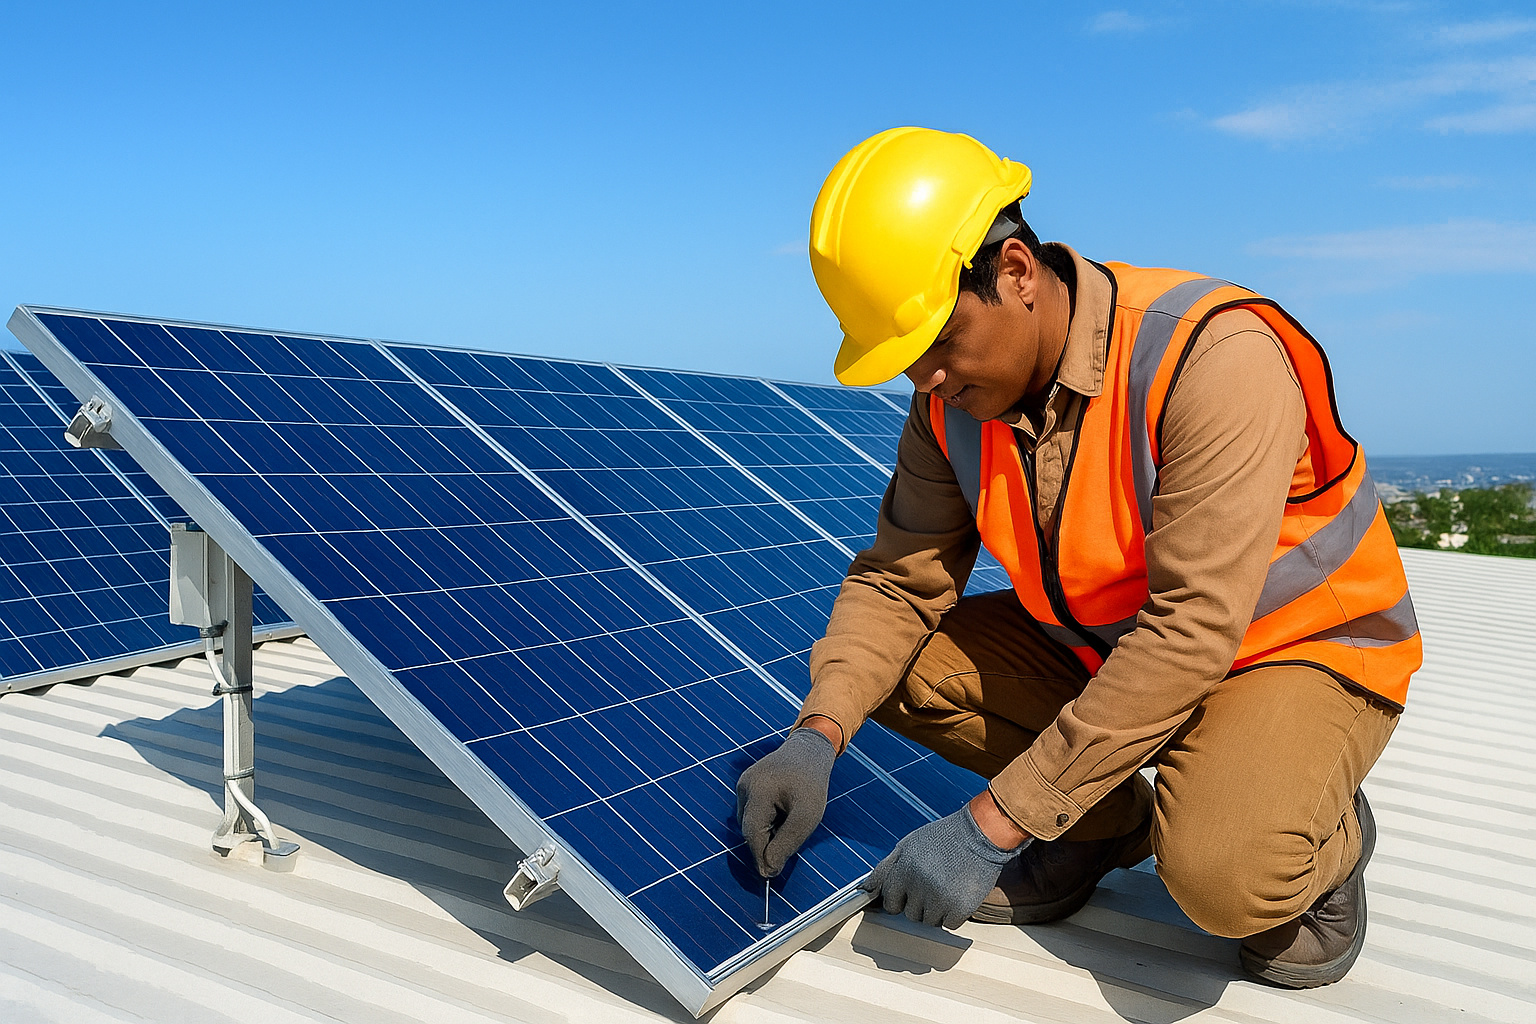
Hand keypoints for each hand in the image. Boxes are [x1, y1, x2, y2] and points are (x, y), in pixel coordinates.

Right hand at [735, 727, 836, 876]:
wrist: (810, 749)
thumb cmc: (812, 782)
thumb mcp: (808, 816)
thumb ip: (787, 842)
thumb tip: (768, 869)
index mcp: (758, 791)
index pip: (752, 834)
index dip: (760, 857)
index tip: (771, 876)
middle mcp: (744, 786)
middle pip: (750, 829)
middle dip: (767, 841)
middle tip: (791, 839)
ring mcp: (743, 784)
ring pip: (750, 822)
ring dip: (767, 830)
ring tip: (790, 818)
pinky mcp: (746, 784)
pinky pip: (752, 811)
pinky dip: (766, 819)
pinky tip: (783, 811)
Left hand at [862, 804, 1028, 928]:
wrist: (980, 833)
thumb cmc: (942, 838)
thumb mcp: (908, 845)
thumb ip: (885, 868)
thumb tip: (865, 889)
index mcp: (903, 869)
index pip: (890, 902)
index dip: (900, 898)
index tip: (910, 892)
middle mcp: (918, 885)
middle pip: (910, 914)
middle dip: (919, 904)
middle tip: (934, 884)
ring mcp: (939, 898)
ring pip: (929, 922)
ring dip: (937, 910)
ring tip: (947, 886)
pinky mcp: (960, 907)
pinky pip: (949, 924)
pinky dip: (954, 914)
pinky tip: (959, 893)